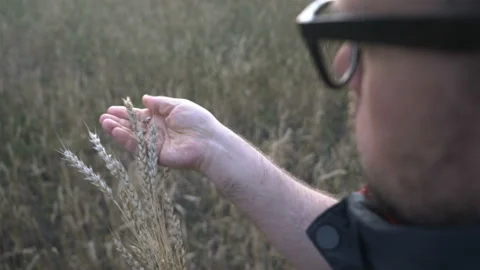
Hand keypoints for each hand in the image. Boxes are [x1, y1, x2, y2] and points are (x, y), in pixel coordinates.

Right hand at [99, 95, 223, 171]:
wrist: (208, 140)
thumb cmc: (198, 121)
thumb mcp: (178, 105)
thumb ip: (160, 103)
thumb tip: (143, 99)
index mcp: (161, 120)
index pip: (139, 117)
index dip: (126, 113)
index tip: (112, 109)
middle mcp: (156, 133)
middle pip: (133, 127)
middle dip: (118, 122)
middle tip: (103, 117)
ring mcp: (155, 145)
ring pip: (132, 137)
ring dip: (118, 131)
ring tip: (105, 123)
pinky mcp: (155, 156)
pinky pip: (138, 147)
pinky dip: (126, 139)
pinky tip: (116, 132)